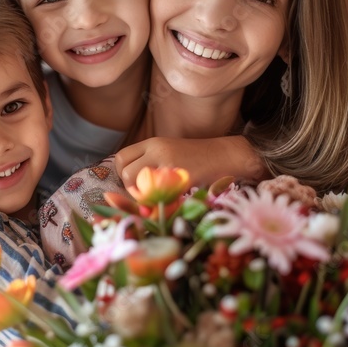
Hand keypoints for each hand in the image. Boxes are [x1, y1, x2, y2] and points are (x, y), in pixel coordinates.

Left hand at [114, 136, 266, 188]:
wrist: (225, 155)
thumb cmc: (197, 158)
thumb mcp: (169, 152)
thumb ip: (149, 162)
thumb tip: (129, 184)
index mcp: (152, 143)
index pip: (121, 158)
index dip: (123, 174)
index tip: (135, 183)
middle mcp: (157, 149)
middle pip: (125, 172)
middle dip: (130, 187)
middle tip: (145, 194)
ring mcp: (169, 163)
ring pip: (138, 184)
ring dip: (143, 196)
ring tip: (158, 198)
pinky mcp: (181, 177)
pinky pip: (159, 195)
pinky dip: (160, 203)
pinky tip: (172, 200)